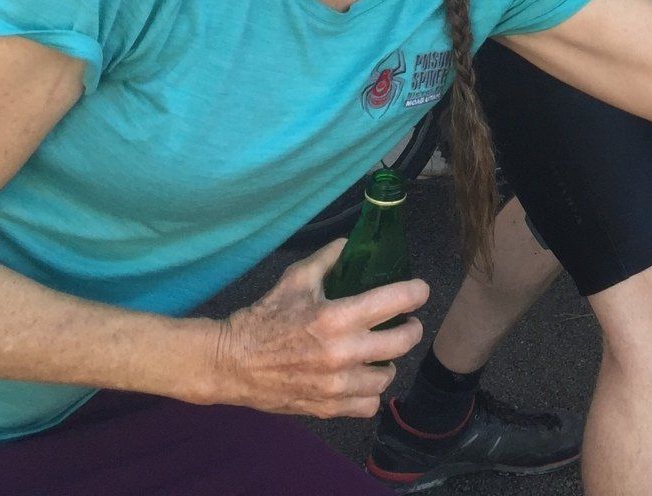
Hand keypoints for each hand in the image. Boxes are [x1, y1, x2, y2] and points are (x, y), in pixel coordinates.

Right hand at [209, 239, 427, 417]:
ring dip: (388, 363)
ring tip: (379, 353)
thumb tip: (351, 243)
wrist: (232, 363)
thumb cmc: (264, 318)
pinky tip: (362, 379)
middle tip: (405, 322)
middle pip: (404, 341)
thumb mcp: (296, 279)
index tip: (419, 291)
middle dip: (410, 328)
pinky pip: (368, 405)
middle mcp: (343, 353)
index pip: (397, 300)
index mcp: (337, 317)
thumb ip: (328, 258)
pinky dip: (370, 393)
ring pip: (388, 377)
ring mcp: (336, 385)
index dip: (417, 292)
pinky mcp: (327, 408)